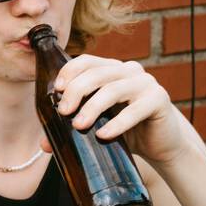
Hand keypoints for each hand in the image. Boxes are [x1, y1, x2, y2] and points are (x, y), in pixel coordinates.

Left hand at [43, 54, 191, 165]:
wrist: (161, 144)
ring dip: (92, 107)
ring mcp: (146, 83)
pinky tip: (104, 135)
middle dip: (76, 91)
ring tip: (79, 126)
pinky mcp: (159, 100)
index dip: (69, 71)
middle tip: (63, 112)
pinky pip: (136, 109)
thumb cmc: (126, 130)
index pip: (87, 61)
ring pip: (113, 89)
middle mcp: (129, 71)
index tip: (56, 90)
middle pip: (97, 73)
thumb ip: (72, 128)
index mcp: (111, 70)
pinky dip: (118, 123)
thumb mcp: (97, 125)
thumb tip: (44, 144)